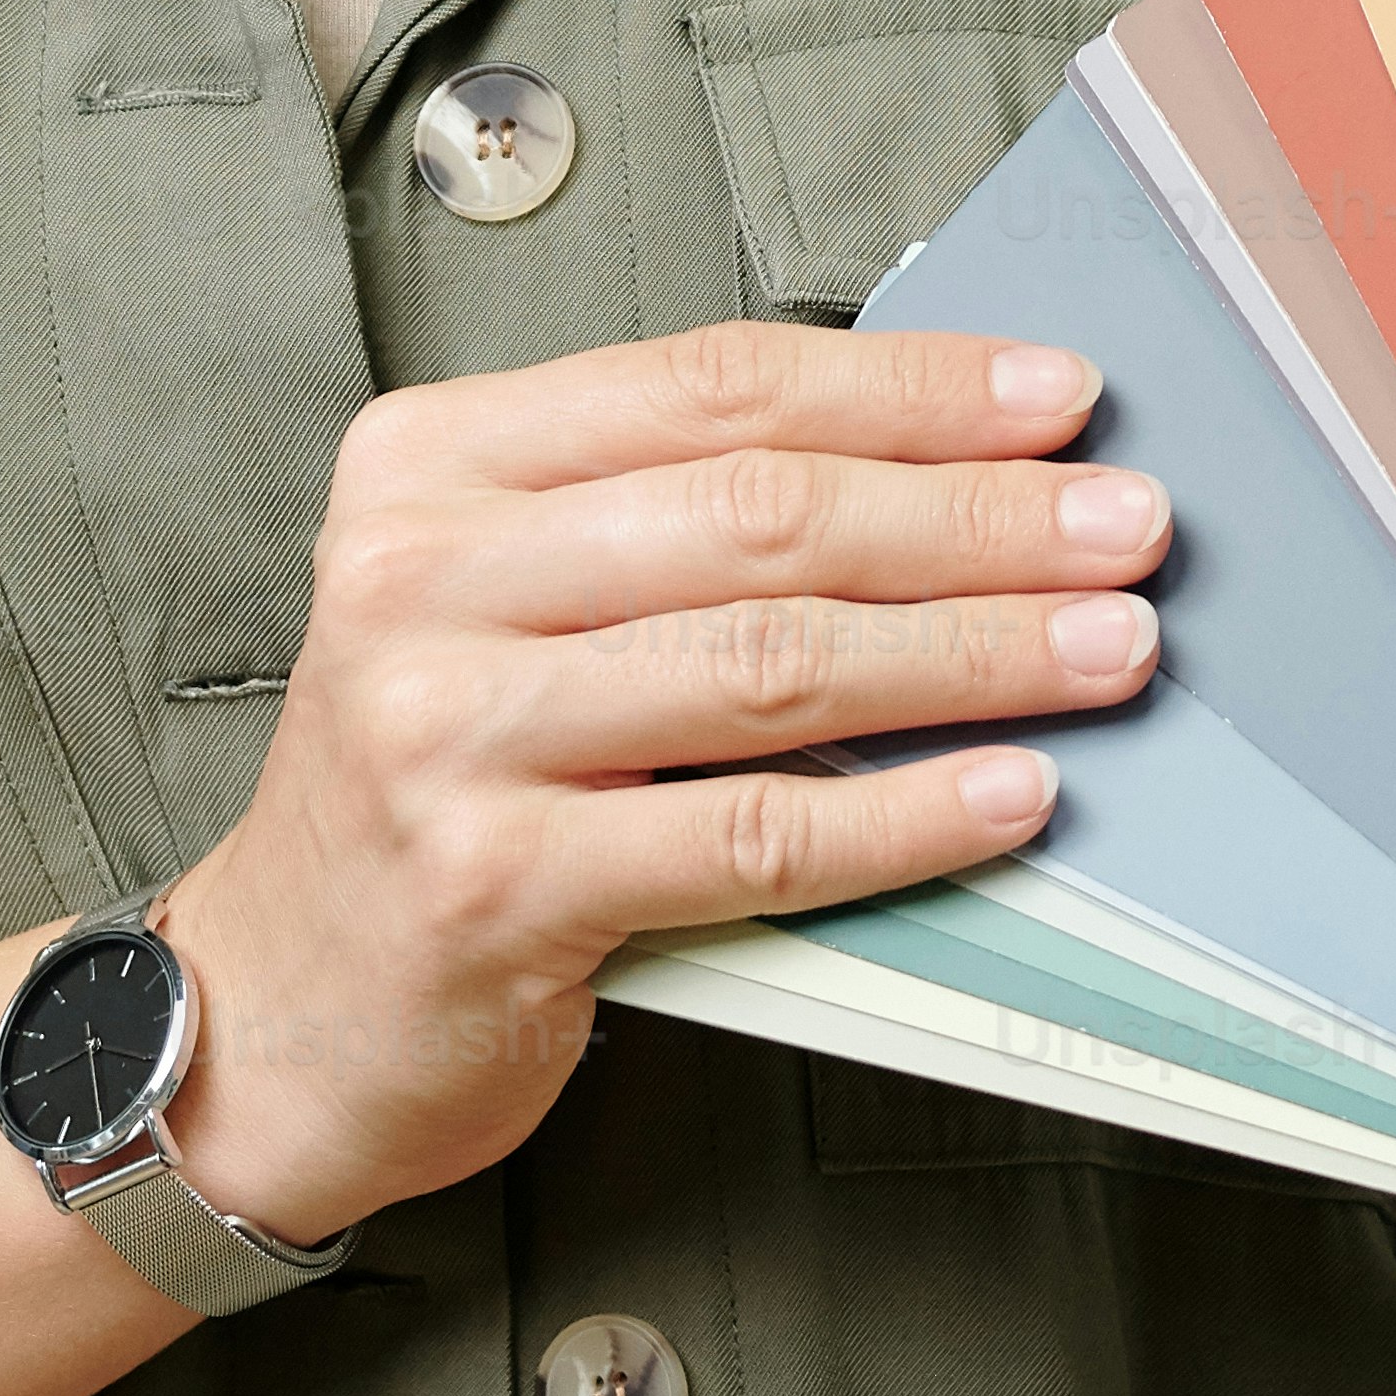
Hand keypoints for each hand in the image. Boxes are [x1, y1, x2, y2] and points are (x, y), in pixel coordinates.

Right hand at [151, 317, 1161, 1240]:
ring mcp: (448, 735)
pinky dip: (902, 813)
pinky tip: (1010, 792)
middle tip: (1126, 526)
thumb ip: (667, 520)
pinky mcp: (495, 888)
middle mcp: (423, 579)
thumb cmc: (436, 782)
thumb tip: (946, 462)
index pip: (713, 384)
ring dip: (974, 652)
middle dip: (978, 515)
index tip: (1058, 395)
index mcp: (432, 465)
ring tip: (1109, 648)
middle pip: (761, 515)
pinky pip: (749, 835)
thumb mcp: (500, 599)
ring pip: (772, 666)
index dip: (908, 387)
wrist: (269, 1011)